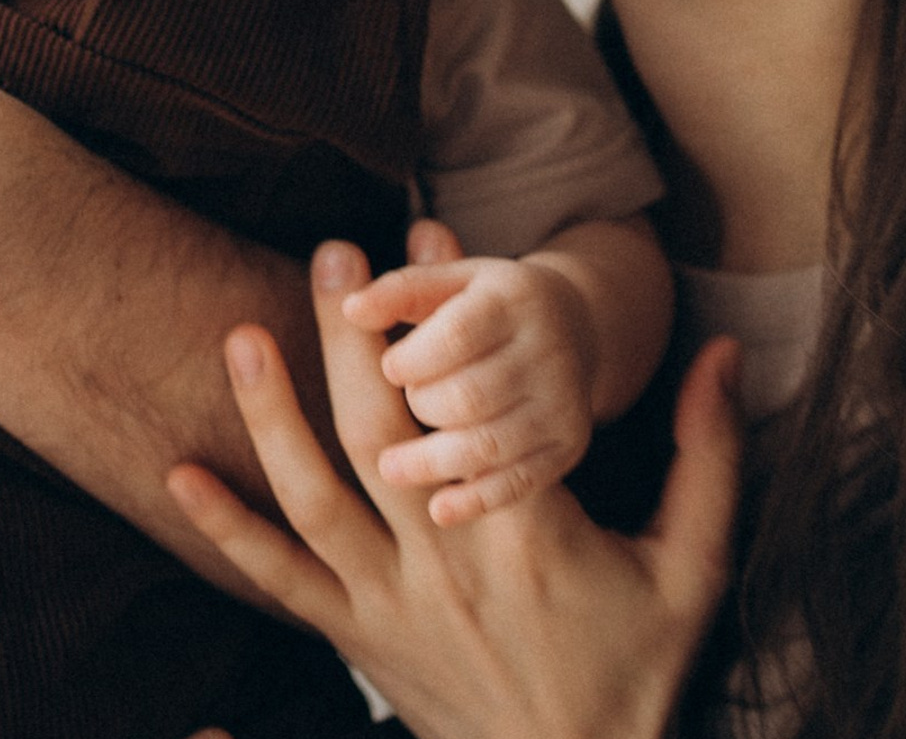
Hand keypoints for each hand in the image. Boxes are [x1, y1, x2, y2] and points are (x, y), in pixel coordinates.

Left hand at [168, 241, 741, 738]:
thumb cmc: (637, 667)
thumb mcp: (695, 565)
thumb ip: (711, 455)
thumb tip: (725, 355)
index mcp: (528, 533)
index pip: (477, 398)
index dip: (452, 314)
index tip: (430, 238)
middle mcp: (448, 562)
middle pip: (383, 433)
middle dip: (350, 338)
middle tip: (329, 255)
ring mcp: (391, 606)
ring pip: (318, 498)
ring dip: (274, 414)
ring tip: (241, 333)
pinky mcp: (356, 641)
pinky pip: (281, 583)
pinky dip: (229, 531)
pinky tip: (180, 476)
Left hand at [343, 248, 596, 522]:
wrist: (575, 327)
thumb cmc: (490, 302)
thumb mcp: (452, 281)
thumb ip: (400, 292)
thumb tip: (351, 308)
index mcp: (514, 299)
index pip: (457, 335)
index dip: (412, 359)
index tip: (389, 368)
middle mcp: (547, 351)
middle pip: (470, 395)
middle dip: (424, 405)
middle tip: (410, 401)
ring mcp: (562, 404)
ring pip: (489, 444)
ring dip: (432, 461)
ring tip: (390, 467)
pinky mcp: (566, 447)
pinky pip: (519, 483)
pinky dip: (475, 501)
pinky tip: (438, 509)